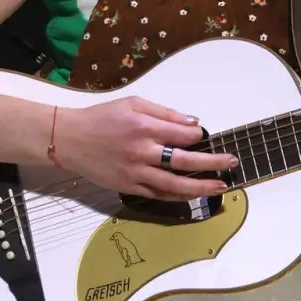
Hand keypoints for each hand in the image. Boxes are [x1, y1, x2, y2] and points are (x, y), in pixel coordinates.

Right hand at [55, 97, 238, 198]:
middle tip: (231, 162)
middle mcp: (143, 151)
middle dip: (212, 162)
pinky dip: (178, 196)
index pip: (183, 134)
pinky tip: (193, 195)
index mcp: (145, 127)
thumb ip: (164, 113)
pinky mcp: (128, 187)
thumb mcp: (133, 104)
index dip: (198, 136)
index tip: (205, 136)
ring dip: (200, 186)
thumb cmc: (102, 118)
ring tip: (220, 186)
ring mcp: (136, 173)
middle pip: (185, 161)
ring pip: (174, 184)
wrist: (69, 140)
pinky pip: (158, 194)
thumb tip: (192, 122)